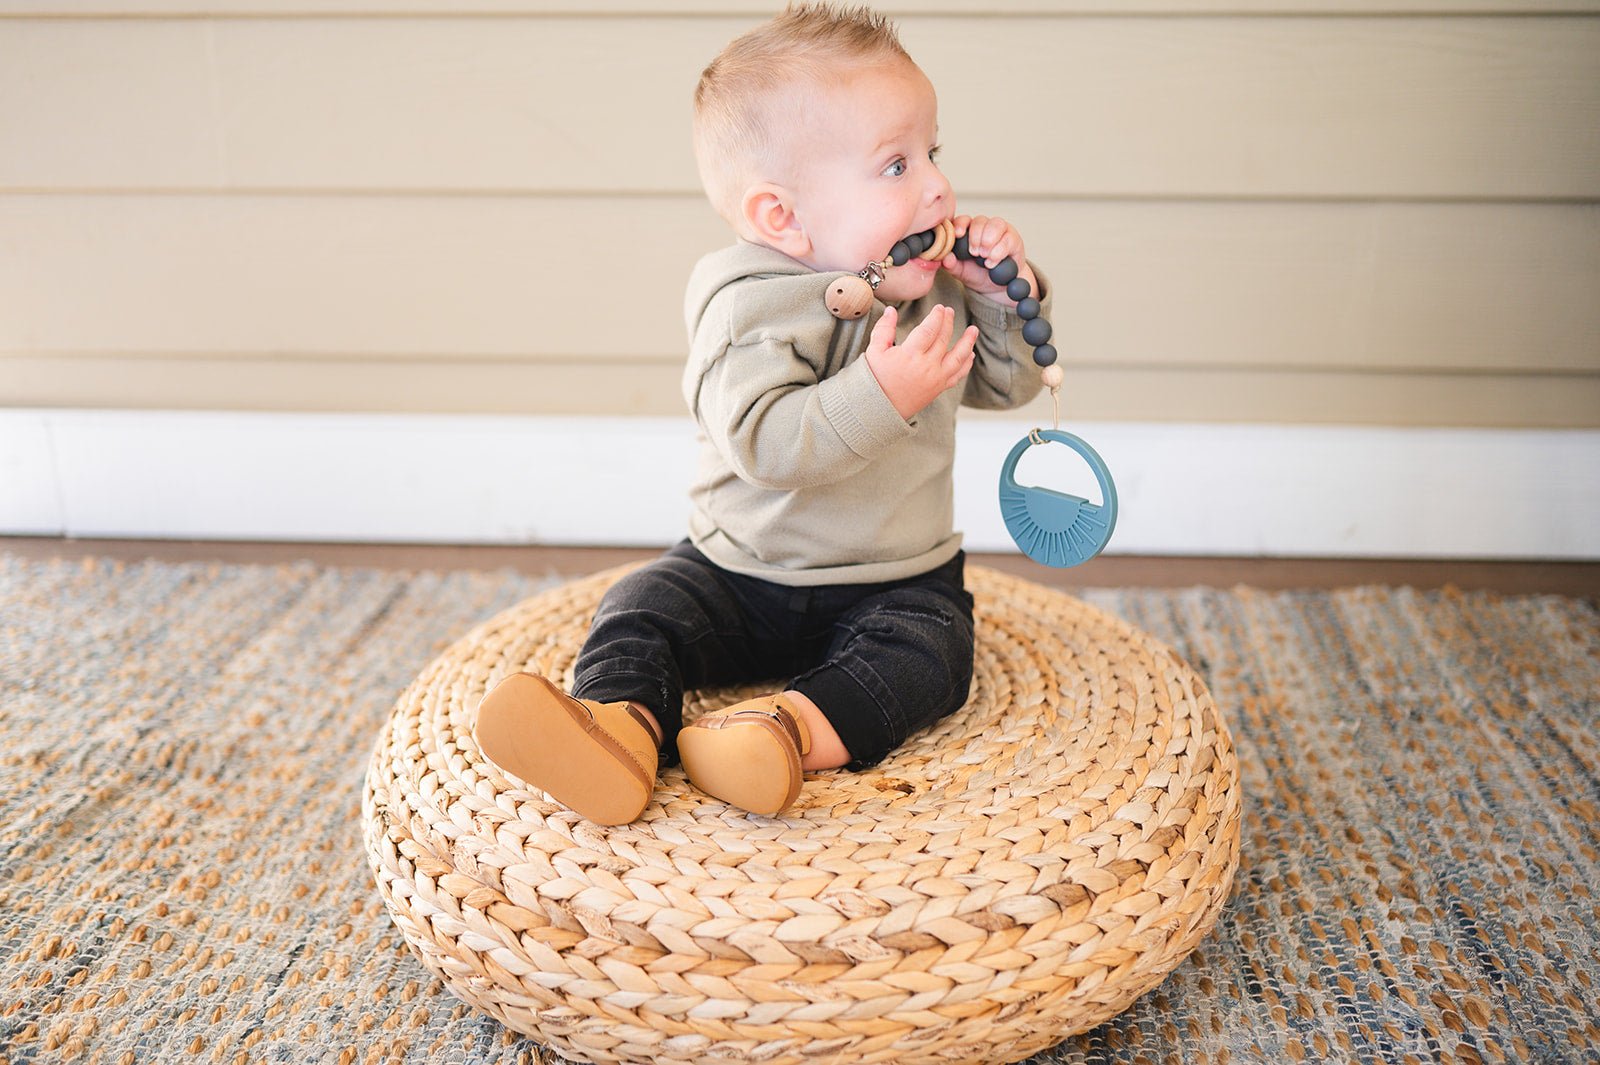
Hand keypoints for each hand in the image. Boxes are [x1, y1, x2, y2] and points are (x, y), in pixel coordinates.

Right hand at [863, 304, 976, 419]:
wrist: (880, 409)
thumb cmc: (875, 380)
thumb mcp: (874, 351)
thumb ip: (883, 329)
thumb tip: (891, 310)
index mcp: (910, 355)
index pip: (929, 329)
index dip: (936, 317)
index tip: (939, 308)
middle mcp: (926, 366)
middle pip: (943, 339)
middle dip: (948, 322)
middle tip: (950, 311)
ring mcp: (935, 378)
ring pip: (958, 357)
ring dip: (967, 342)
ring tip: (973, 330)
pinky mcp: (938, 389)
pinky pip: (957, 375)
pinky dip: (966, 364)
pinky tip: (970, 354)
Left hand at [942, 215, 1039, 306]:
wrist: (997, 286)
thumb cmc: (978, 274)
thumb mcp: (961, 271)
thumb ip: (951, 265)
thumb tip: (945, 258)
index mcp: (968, 231)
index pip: (964, 219)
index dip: (960, 224)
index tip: (959, 234)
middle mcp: (984, 227)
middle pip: (980, 220)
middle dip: (976, 237)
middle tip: (974, 253)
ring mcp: (1000, 231)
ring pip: (996, 223)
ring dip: (989, 240)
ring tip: (984, 256)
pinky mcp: (1014, 239)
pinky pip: (1008, 238)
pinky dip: (999, 251)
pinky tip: (992, 262)